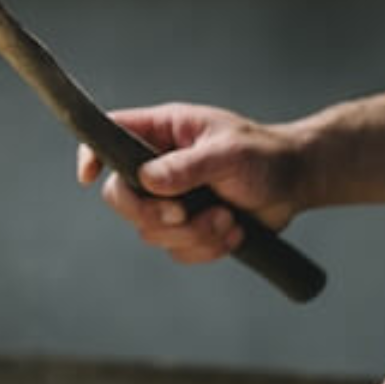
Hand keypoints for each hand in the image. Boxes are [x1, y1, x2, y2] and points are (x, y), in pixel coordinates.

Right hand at [76, 102, 308, 264]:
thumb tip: (148, 180)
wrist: (296, 183)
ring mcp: (171, 199)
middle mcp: (158, 165)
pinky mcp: (188, 227)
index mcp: (162, 132)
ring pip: (150, 230)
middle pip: (120, 196)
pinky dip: (206, 248)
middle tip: (184, 212)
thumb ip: (187, 166)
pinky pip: (177, 251)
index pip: (109, 135)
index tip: (88, 177)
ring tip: (227, 219)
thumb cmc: (264, 155)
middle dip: (152, 213)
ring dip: (192, 233)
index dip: (91, 155)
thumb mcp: (228, 153)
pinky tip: (234, 232)